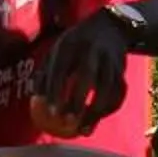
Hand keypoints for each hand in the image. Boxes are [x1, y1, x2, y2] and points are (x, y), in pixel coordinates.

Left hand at [39, 12, 135, 133]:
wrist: (110, 26)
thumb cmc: (75, 44)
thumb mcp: (57, 49)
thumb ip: (45, 73)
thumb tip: (35, 102)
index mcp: (70, 44)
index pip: (61, 69)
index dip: (55, 92)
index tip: (50, 114)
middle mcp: (92, 50)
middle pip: (87, 76)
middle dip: (78, 101)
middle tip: (68, 123)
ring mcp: (110, 59)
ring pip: (108, 87)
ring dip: (97, 111)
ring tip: (84, 130)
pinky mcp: (122, 69)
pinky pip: (119, 92)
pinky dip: (110, 108)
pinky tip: (98, 119)